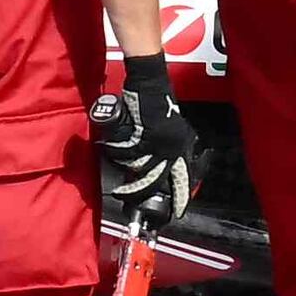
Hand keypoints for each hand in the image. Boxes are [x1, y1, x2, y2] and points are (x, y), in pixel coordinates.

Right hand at [92, 56, 195, 230]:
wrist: (150, 82)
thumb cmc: (156, 104)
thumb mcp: (170, 131)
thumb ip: (166, 150)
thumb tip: (154, 170)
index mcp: (182, 148)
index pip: (184, 179)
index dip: (180, 197)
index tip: (176, 212)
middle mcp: (174, 147)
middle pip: (155, 180)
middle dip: (137, 190)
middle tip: (123, 194)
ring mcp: (160, 142)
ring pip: (138, 166)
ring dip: (123, 163)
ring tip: (115, 155)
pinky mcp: (146, 134)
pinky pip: (127, 151)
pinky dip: (116, 148)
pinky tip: (111, 143)